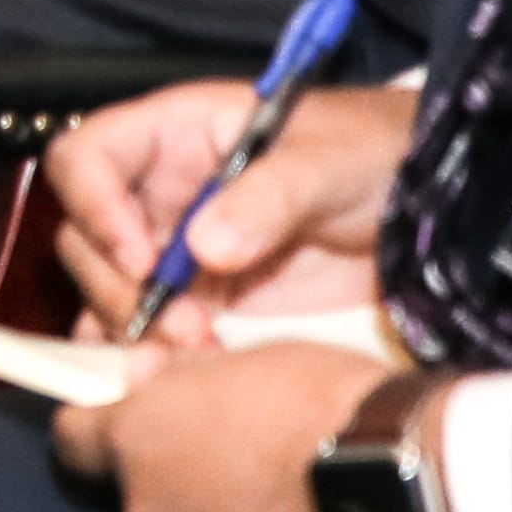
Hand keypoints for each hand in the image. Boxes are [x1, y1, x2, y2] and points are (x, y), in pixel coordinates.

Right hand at [51, 78, 411, 341]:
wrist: (426, 213)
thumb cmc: (375, 155)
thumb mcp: (329, 163)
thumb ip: (269, 197)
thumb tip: (202, 247)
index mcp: (173, 135)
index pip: (85, 157)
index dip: (92, 206)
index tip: (140, 260)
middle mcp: (159, 192)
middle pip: (85, 237)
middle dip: (121, 288)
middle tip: (185, 329)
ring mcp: (175, 250)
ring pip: (108, 291)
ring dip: (136, 330)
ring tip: (199, 356)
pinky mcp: (202, 301)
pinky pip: (148, 331)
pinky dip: (154, 357)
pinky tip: (193, 376)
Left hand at [52, 335, 391, 511]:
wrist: (418, 492)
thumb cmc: (339, 405)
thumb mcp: (254, 360)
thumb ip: (195, 385)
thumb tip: (161, 384)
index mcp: (139, 443)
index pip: (75, 442)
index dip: (102, 436)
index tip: (135, 437)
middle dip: (191, 501)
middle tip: (263, 491)